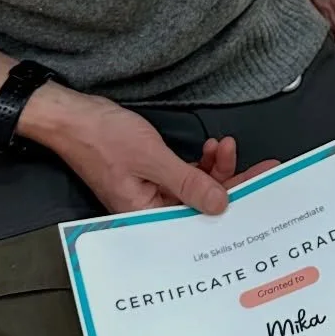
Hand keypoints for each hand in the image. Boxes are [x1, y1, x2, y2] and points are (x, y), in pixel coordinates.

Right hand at [22, 87, 264, 215]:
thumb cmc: (102, 138)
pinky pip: (183, 177)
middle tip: (263, 167)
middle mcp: (150, 211)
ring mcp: (150, 193)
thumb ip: (188, 182)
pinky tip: (211, 148)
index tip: (263, 189)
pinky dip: (200, 163)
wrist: (71, 116)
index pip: (200, 219)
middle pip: (202, 206)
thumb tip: (221, 205)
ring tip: (226, 146)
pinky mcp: (150, 176)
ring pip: (196, 189)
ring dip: (215, 169)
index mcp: (147, 216)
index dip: (235, 205)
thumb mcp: (152, 159)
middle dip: (232, 184)